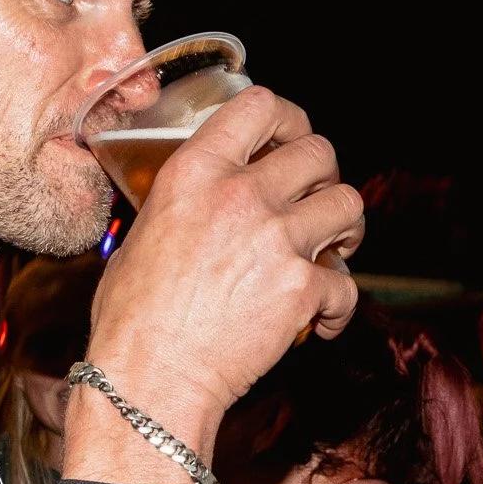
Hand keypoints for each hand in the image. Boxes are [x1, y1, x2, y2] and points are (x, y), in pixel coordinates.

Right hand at [82, 88, 364, 448]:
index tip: (293, 137)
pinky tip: (320, 322)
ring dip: (347, 229)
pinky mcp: (302, 288)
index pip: (259, 105)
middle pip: (320, 150)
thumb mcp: (142, 235)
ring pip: (350, 204)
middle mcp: (240, 196)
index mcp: (195, 173)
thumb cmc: (132, 319)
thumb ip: (183, 204)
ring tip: (334, 249)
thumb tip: (200, 202)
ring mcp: (277, 240)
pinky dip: (339, 306)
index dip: (289, 118)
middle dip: (326, 175)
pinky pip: (346, 285)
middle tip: (317, 200)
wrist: (150, 379)